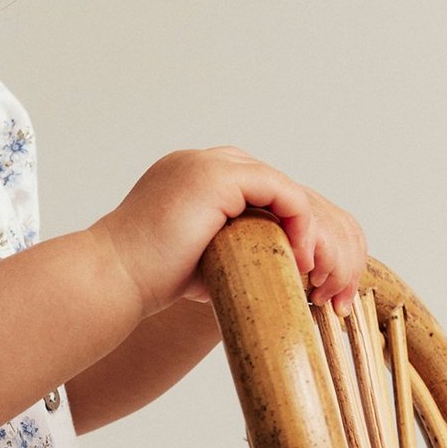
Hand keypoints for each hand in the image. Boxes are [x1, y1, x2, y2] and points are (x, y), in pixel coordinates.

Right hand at [98, 148, 368, 317]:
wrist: (113, 278)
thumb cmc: (148, 280)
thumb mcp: (204, 259)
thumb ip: (237, 250)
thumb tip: (280, 270)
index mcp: (199, 179)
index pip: (267, 196)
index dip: (300, 235)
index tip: (317, 281)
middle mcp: (206, 162)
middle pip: (285, 191)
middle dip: (318, 237)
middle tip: (333, 285)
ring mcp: (211, 164)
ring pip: (290, 193)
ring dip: (314, 237)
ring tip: (321, 279)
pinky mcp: (219, 176)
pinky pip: (284, 195)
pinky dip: (301, 228)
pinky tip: (301, 262)